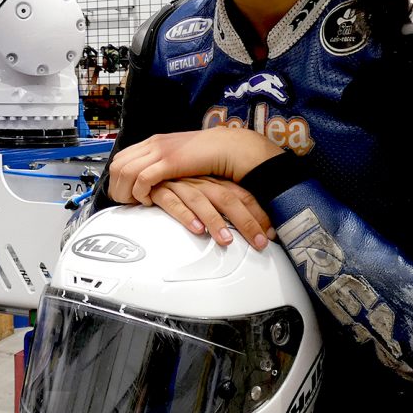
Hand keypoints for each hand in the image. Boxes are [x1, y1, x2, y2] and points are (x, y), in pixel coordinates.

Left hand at [108, 128, 281, 205]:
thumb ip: (162, 165)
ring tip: (137, 204)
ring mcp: (159, 151)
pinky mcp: (169, 162)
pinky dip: (141, 193)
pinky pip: (142, 179)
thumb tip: (148, 181)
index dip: (117, 180)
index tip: (124, 195)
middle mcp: (152, 144)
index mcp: (152, 142)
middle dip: (117, 188)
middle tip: (126, 203)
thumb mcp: (177, 159)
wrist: (227, 148)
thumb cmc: (206, 158)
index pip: (119, 159)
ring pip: (125, 172)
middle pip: (117, 166)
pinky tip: (150, 201)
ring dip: (126, 192)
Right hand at [151, 177, 276, 249]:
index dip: (258, 214)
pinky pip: (173, 202)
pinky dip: (185, 215)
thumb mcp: (202, 191)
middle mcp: (200, 181)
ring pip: (202, 201)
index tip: (270, 233)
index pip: (242, 195)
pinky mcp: (160, 189)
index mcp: (214, 181)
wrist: (142, 169)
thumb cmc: (175, 184)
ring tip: (226, 241)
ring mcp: (181, 184)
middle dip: (246, 222)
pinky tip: (195, 228)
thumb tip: (246, 227)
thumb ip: (220, 206)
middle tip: (259, 242)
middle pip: (228, 199)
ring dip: (216, 222)